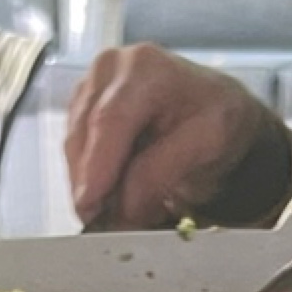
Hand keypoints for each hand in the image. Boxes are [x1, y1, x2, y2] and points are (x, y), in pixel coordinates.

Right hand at [66, 46, 291, 230]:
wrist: (214, 112)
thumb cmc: (216, 118)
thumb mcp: (207, 143)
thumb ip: (162, 173)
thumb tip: (123, 207)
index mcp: (144, 67)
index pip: (109, 120)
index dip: (96, 168)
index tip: (90, 207)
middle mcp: (110, 68)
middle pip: (85, 135)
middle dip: (92, 185)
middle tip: (110, 224)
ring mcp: (92, 87)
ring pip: (75, 148)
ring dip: (92, 185)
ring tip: (121, 210)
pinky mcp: (82, 108)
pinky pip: (77, 153)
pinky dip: (91, 178)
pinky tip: (115, 192)